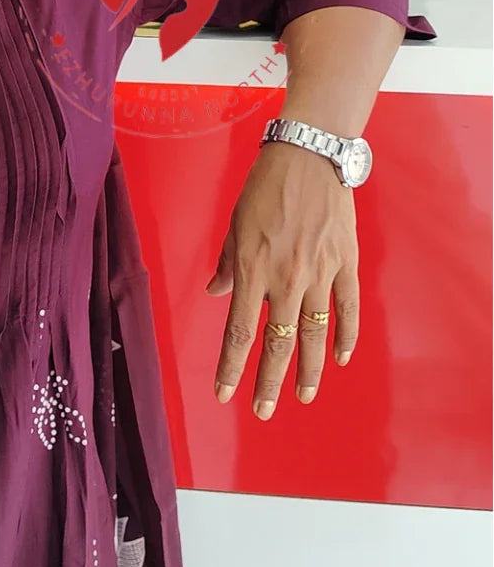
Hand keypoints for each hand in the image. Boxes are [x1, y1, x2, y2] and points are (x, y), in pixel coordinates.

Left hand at [204, 140, 359, 418]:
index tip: (224, 393)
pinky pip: (348, 308)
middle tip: (262, 411)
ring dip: (309, 370)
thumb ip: (229, 265)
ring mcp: (320, 273)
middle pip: (278, 343)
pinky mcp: (345, 262)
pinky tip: (340, 357)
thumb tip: (218, 295)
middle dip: (268, 381)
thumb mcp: (236, 224)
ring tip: (304, 396)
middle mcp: (287, 278)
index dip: (232, 367)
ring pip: (315, 334)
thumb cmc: (265, 187)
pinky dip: (345, 336)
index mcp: (254, 269)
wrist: (309, 155)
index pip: (240, 331)